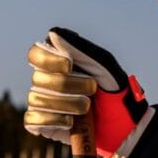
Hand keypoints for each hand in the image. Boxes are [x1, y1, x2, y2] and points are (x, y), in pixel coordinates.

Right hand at [24, 28, 147, 156]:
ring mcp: (42, 102)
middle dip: (70, 85)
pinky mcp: (40, 124)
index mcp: (58, 62)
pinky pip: (34, 119)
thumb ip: (81, 49)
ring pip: (38, 99)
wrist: (123, 123)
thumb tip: (53, 33)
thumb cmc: (114, 91)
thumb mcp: (104, 66)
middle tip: (92, 89)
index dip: (48, 59)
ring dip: (68, 104)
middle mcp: (46, 80)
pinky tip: (71, 122)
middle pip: (39, 78)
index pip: (36, 54)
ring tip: (87, 108)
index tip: (69, 64)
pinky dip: (55, 120)